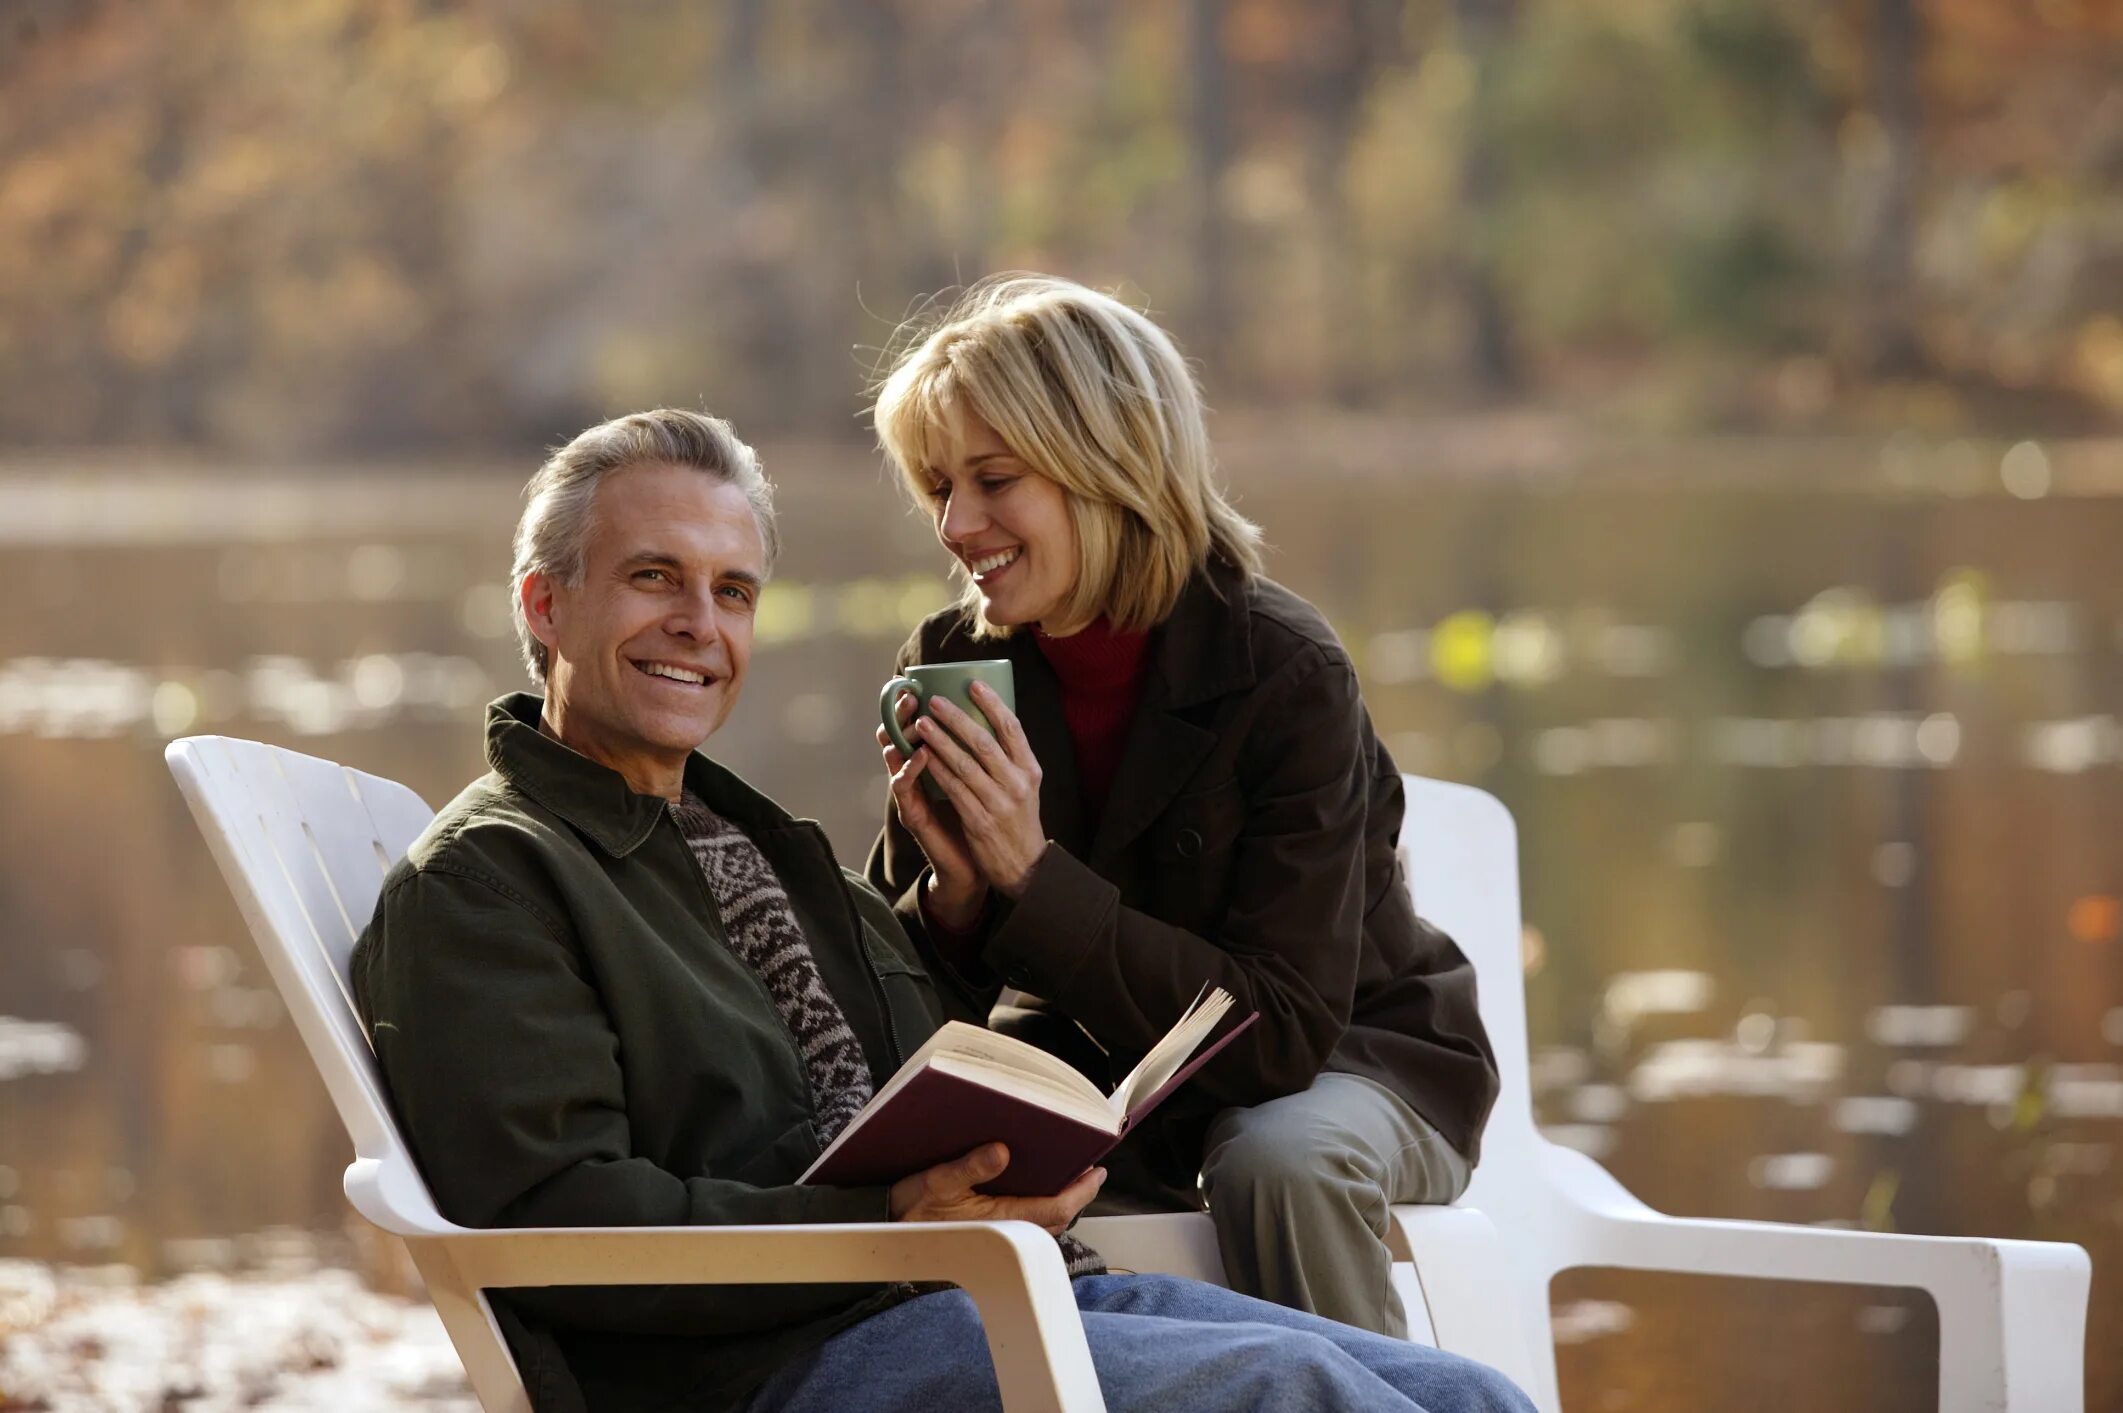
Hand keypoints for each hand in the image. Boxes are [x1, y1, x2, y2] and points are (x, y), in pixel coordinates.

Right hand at [878, 698, 986, 927]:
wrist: (974, 867)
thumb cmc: (978, 820)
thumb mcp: (981, 781)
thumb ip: (979, 755)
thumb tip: (995, 717)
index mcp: (930, 765)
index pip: (912, 729)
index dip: (909, 707)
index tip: (916, 683)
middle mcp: (915, 777)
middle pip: (898, 737)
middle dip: (901, 715)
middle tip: (909, 695)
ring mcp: (910, 796)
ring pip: (895, 759)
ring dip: (902, 737)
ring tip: (913, 718)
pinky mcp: (911, 815)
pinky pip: (904, 788)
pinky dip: (910, 769)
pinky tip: (921, 755)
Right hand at [888, 1142, 1106, 1233]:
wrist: (886, 1233)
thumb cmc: (910, 1208)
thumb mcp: (935, 1180)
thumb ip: (969, 1167)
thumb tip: (1002, 1151)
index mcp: (999, 1220)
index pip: (1055, 1208)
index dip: (1081, 1191)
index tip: (1097, 1171)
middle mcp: (1004, 1232)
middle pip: (1056, 1218)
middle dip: (1076, 1194)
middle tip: (1090, 1168)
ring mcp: (999, 1236)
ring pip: (1043, 1222)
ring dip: (1059, 1201)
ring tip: (1069, 1174)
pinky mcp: (990, 1235)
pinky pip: (1026, 1222)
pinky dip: (1040, 1206)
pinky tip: (1036, 1187)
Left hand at [910, 682, 1047, 897]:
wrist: (1024, 865)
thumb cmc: (1019, 820)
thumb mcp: (1026, 786)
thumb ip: (1011, 758)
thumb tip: (989, 720)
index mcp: (1029, 769)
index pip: (1012, 728)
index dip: (992, 703)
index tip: (972, 684)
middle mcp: (1017, 783)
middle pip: (984, 742)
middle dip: (956, 718)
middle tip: (934, 701)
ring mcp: (998, 802)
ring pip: (964, 764)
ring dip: (940, 741)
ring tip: (922, 724)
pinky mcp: (979, 820)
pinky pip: (954, 789)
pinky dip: (936, 771)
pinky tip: (923, 757)